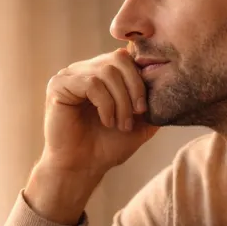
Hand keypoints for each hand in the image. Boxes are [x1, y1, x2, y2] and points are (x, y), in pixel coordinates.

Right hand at [42, 48, 159, 176]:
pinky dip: (105, 104)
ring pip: (107, 71)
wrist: (83, 168)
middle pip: (119, 59)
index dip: (141, 78)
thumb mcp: (140, 122)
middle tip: (138, 114)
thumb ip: (152, 101)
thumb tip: (168, 80)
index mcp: (102, 72)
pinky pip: (91, 83)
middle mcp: (84, 69)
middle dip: (135, 88)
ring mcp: (70, 75)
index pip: (127, 57)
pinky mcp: (58, 85)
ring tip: (121, 124)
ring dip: (121, 101)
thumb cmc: (107, 146)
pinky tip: (107, 121)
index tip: (145, 108)